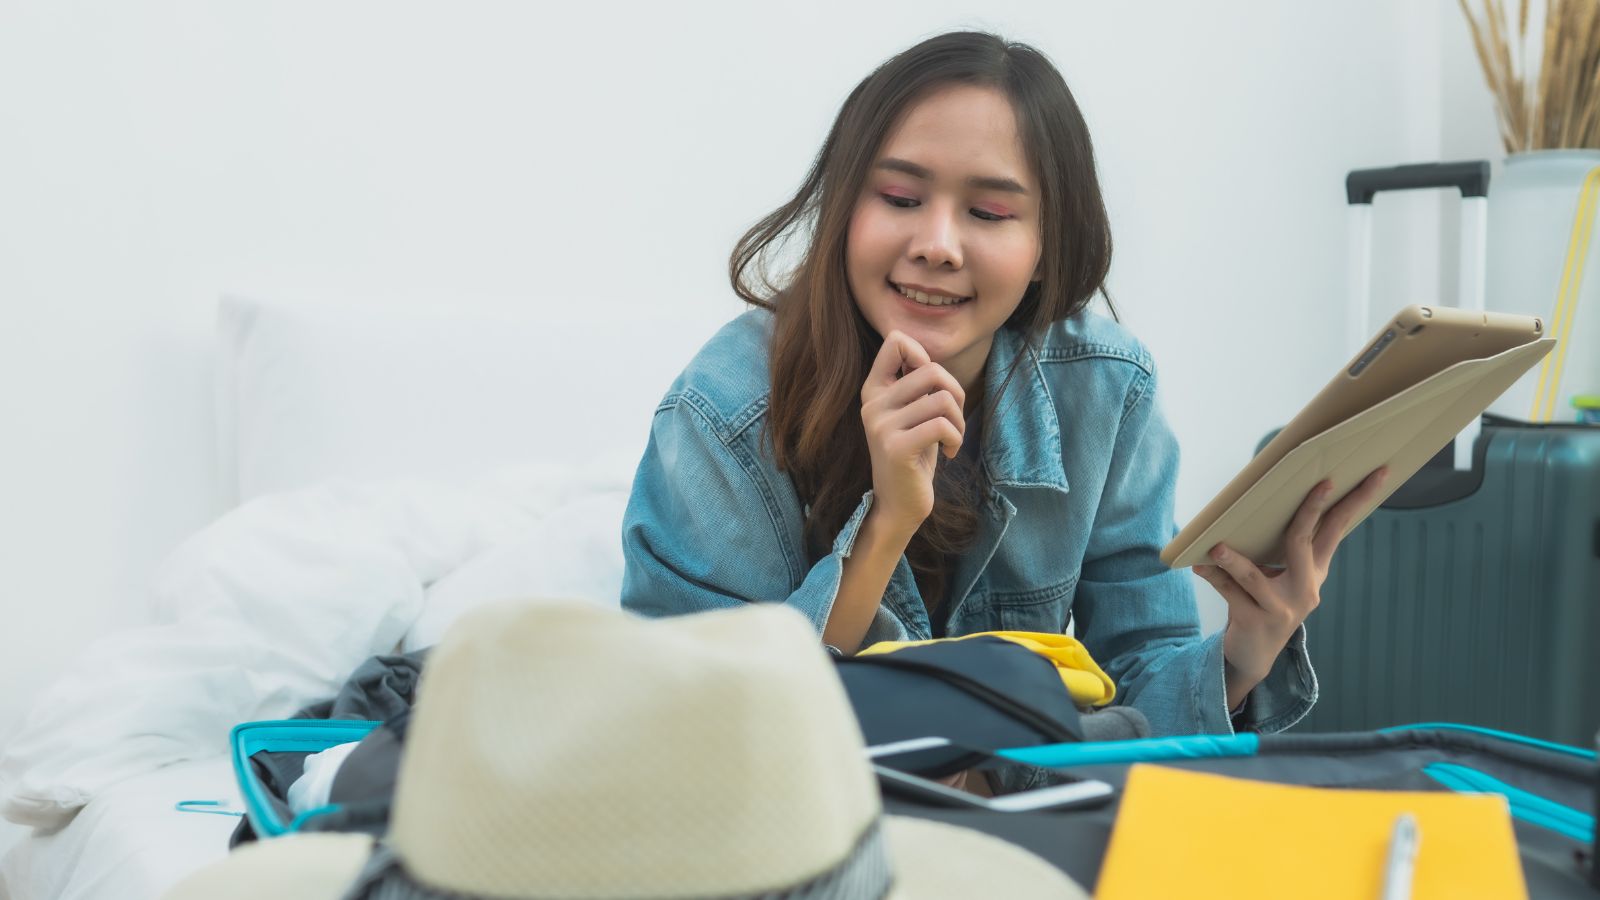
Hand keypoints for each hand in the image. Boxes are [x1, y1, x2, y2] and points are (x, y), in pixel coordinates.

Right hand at [859, 330, 965, 532]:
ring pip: (942, 398)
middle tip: (953, 420)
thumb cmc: (914, 455)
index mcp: (874, 390)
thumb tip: (926, 352)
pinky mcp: (896, 447)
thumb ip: (916, 384)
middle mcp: (872, 403)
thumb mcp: (912, 413)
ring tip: (952, 438)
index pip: (896, 341)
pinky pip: (941, 425)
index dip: (924, 356)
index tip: (932, 387)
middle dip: (956, 394)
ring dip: (959, 421)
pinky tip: (949, 453)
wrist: (899, 504)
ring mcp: (881, 425)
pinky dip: (956, 438)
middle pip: (932, 369)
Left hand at [1194, 467, 1388, 704]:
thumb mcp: (1279, 574)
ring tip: (1217, 546)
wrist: (1255, 655)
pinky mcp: (1255, 622)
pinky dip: (1213, 578)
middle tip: (1320, 483)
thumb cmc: (1265, 601)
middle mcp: (1304, 588)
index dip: (1356, 500)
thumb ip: (1277, 546)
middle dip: (1311, 510)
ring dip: (1233, 560)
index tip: (1376, 473)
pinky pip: (1229, 594)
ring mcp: (1280, 608)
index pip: (1338, 528)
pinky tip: (1198, 567)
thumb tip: (1257, 503)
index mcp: (1314, 570)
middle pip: (1304, 542)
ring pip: (1254, 577)